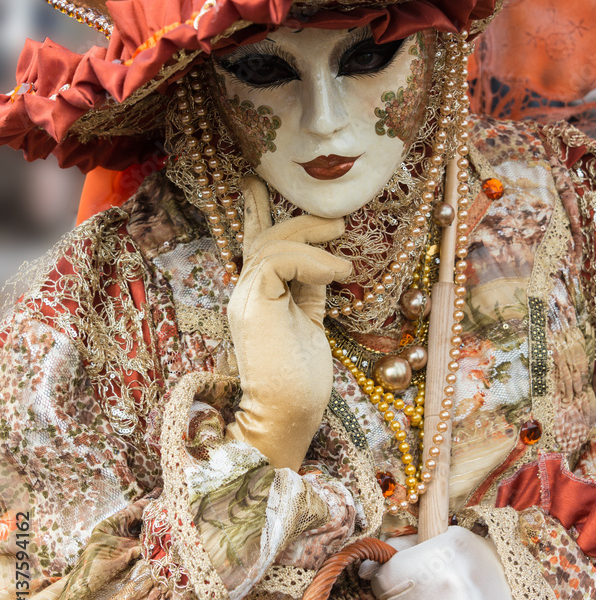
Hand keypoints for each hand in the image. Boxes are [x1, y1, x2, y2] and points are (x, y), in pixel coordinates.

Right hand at [226, 176, 351, 470]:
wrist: (285, 416)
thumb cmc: (300, 381)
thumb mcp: (310, 322)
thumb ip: (310, 289)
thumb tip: (327, 260)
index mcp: (256, 297)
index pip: (252, 244)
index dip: (255, 211)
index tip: (255, 183)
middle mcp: (244, 292)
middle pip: (264, 237)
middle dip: (300, 221)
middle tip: (339, 225)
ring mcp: (246, 297)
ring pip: (272, 244)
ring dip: (313, 240)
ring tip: (346, 263)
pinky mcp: (255, 305)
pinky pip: (280, 260)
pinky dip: (313, 260)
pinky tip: (339, 273)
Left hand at [370, 527, 524, 599]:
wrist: (529, 586)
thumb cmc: (477, 560)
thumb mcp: (444, 539)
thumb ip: (405, 548)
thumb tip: (366, 568)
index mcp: (433, 555)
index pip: (384, 580)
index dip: (391, 583)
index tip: (404, 583)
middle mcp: (442, 586)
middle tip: (432, 596)